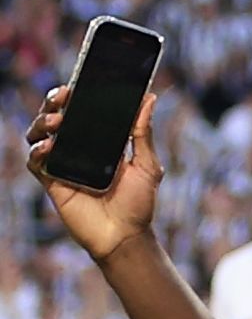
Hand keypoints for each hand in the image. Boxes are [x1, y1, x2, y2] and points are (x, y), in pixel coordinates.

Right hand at [23, 84, 162, 261]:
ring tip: (57, 121)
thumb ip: (143, 133)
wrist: (126, 237)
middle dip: (54, 102)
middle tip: (63, 95)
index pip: (81, 111)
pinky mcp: (52, 182)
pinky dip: (38, 152)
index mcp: (99, 141)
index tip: (78, 82)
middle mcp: (77, 149)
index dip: (75, 95)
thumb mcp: (148, 165)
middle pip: (55, 117)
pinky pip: (35, 163)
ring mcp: (62, 164)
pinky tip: (48, 147)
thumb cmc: (138, 203)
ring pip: (39, 135)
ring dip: (43, 123)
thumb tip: (149, 99)